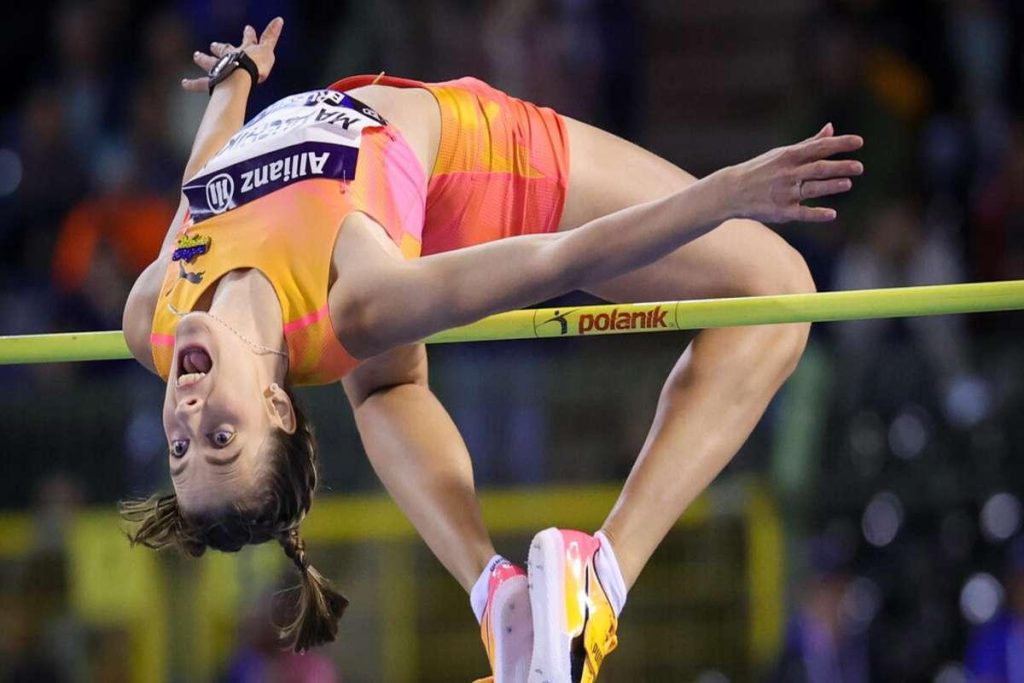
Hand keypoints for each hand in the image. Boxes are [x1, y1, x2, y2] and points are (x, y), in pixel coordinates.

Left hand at [182, 17, 283, 92]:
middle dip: (219, 47)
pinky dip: (192, 84)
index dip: (249, 35)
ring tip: (196, 56)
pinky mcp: (214, 81)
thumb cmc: (256, 65)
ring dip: (203, 59)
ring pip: (209, 63)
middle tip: (212, 45)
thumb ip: (271, 35)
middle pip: (223, 50)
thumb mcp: (267, 49)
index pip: (248, 40)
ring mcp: (220, 68)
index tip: (248, 28)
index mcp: (244, 51)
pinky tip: (184, 84)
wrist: (242, 75)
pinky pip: (200, 83)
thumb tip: (279, 19)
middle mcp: (230, 57)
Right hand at [718, 123, 863, 222]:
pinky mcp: (781, 211)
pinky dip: (817, 214)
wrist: (732, 191)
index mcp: (789, 156)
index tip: (859, 142)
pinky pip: (802, 213)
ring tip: (848, 184)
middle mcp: (788, 173)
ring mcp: (784, 193)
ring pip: (812, 189)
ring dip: (831, 186)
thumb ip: (809, 144)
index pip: (819, 147)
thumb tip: (831, 128)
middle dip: (840, 167)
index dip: (840, 144)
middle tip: (859, 167)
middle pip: (819, 168)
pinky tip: (832, 214)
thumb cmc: (760, 170)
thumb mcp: (782, 154)